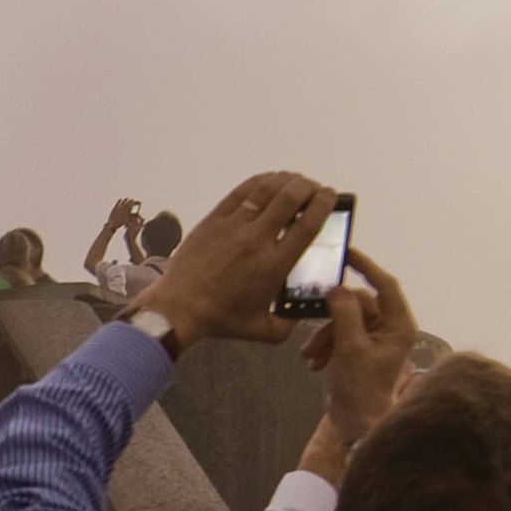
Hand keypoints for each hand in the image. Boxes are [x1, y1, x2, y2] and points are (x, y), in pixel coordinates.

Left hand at [138, 169, 333, 351]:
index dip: (323, 205)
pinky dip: (260, 181)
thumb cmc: (221, 319)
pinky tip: (270, 181)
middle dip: (308, 187)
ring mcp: (234, 226)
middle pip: (290, 198)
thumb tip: (303, 313)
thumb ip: (289, 323)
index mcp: (274, 265)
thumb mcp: (264, 331)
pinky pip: (242, 192)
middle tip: (315, 188)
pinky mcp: (215, 219)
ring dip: (286, 180)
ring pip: (266, 190)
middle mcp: (257, 240)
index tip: (330, 197)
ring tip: (297, 180)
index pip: (307, 225)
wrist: (180, 308)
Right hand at [301, 250, 422, 453]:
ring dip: (324, 335)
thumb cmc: (361, 390)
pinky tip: (315, 362)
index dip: (367, 266)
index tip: (346, 254)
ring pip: (345, 318)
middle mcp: (391, 329)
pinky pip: (340, 333)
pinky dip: (325, 344)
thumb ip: (344, 314)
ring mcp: (375, 339)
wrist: (356, 425)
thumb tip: (337, 288)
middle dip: (332, 317)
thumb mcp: (350, 349)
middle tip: (312, 327)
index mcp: (399, 326)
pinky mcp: (360, 348)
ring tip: (310, 356)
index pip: (385, 286)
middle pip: (358, 303)